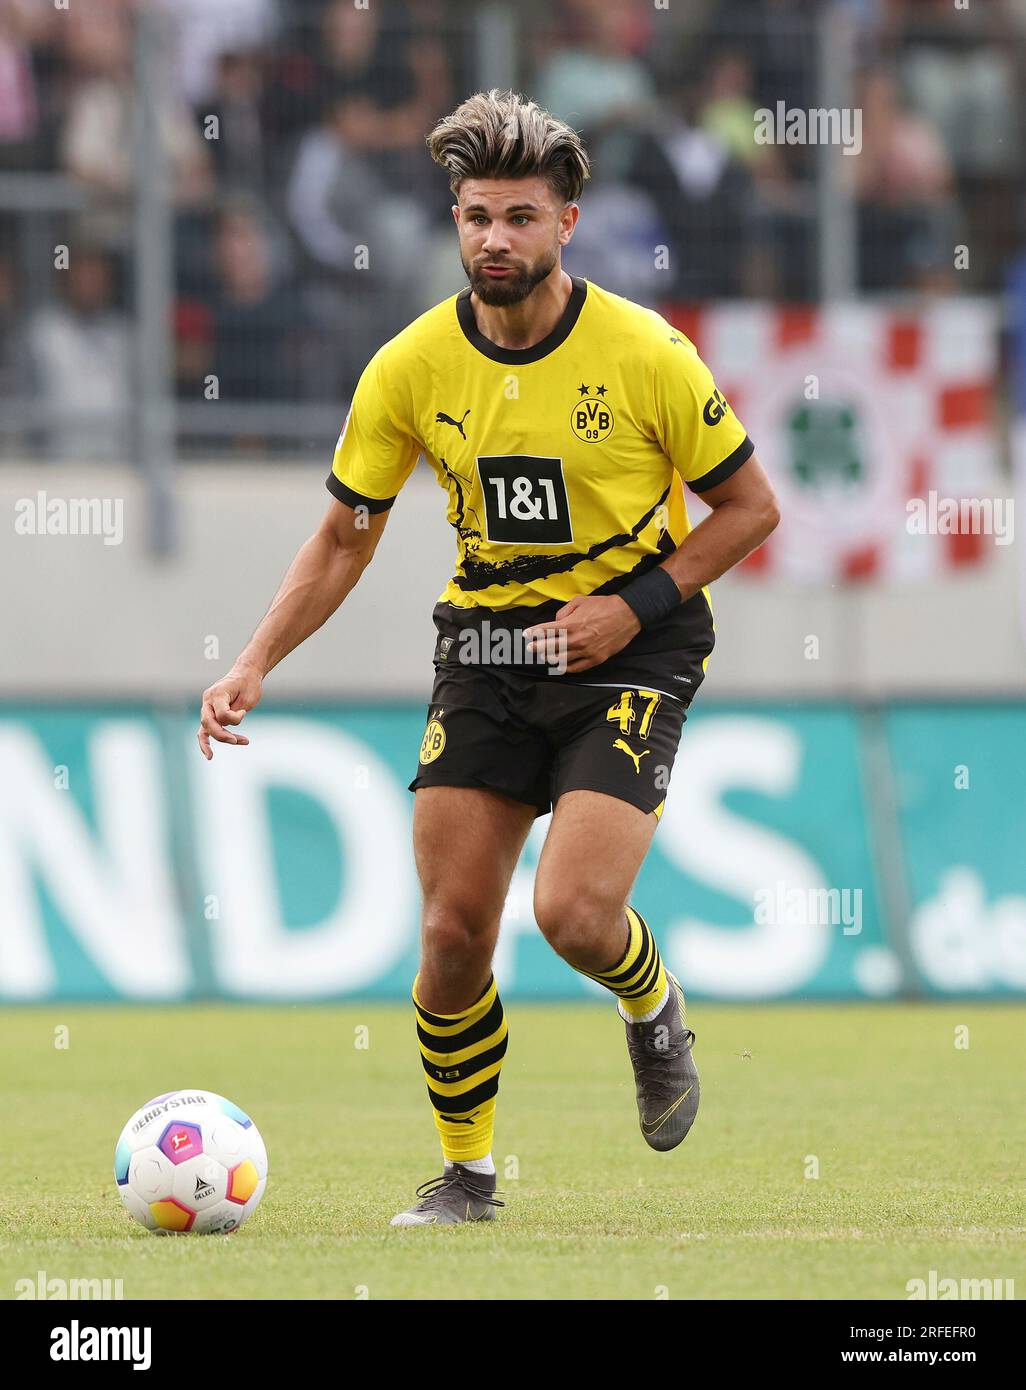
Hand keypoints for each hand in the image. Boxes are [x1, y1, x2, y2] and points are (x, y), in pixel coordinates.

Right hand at [197, 664, 262, 758]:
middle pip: (209, 723)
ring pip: (207, 728)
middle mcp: (208, 700)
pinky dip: (205, 742)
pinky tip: (209, 755)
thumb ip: (236, 712)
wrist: (245, 675)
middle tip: (238, 740)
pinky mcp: (210, 713)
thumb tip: (228, 725)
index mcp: (217, 693)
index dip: (234, 718)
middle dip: (223, 735)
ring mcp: (207, 707)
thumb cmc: (249, 685)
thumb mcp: (248, 698)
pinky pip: (204, 730)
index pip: (221, 713)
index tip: (244, 712)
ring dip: (223, 738)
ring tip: (242, 741)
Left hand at [523, 594, 641, 673]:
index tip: (526, 635)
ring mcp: (586, 651)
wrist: (627, 615)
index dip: (534, 633)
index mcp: (571, 624)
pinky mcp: (595, 659)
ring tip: (544, 657)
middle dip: (537, 648)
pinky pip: (577, 667)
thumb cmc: (604, 605)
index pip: (546, 631)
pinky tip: (560, 667)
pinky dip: (566, 668)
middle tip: (530, 649)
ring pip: (562, 660)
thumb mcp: (580, 601)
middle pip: (550, 647)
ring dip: (550, 658)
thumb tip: (556, 620)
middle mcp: (576, 639)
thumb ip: (564, 611)